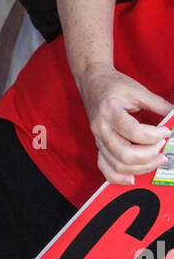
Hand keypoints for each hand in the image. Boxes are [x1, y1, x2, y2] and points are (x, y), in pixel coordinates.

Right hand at [77, 62, 171, 183]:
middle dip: (149, 155)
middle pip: (125, 154)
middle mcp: (101, 127)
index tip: (167, 131)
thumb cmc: (114, 84)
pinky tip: (132, 178)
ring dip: (141, 167)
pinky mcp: (98, 145)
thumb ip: (158, 104)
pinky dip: (118, 177)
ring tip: (157, 159)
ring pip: (118, 165)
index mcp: (109, 110)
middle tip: (163, 148)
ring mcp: (98, 138)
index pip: (134, 132)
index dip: (154, 136)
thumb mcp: (137, 90)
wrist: (92, 80)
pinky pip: (105, 168)